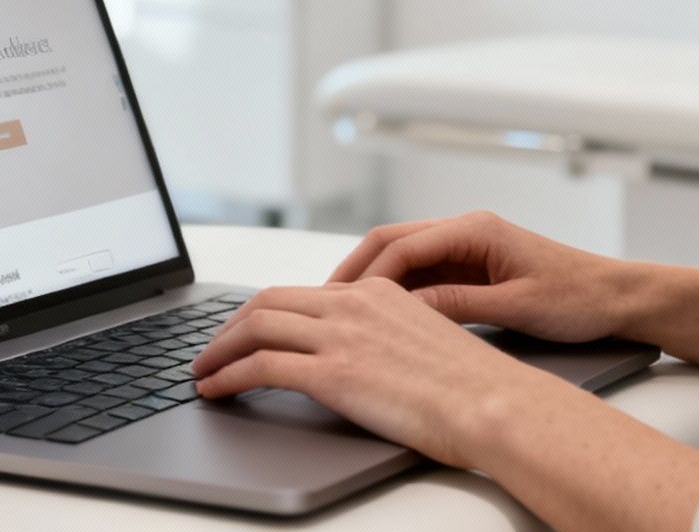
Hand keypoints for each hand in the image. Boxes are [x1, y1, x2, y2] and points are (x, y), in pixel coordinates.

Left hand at [189, 279, 568, 468]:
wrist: (497, 405)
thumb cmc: (476, 389)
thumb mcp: (428, 340)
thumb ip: (388, 336)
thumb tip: (362, 358)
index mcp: (378, 293)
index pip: (302, 292)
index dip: (263, 312)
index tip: (244, 331)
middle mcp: (354, 304)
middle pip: (267, 302)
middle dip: (229, 327)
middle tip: (210, 350)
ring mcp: (341, 335)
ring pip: (254, 327)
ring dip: (218, 350)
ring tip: (201, 372)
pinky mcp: (333, 372)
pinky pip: (260, 367)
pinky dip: (227, 376)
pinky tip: (214, 390)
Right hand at [329, 211, 637, 342]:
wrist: (618, 297)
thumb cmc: (579, 298)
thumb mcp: (516, 306)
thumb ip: (458, 304)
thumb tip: (405, 309)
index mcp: (475, 229)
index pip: (401, 245)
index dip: (365, 274)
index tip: (339, 301)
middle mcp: (466, 230)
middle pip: (392, 242)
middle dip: (354, 270)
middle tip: (322, 301)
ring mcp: (468, 247)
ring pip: (403, 256)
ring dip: (372, 280)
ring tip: (341, 310)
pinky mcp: (472, 266)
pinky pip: (422, 273)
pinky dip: (396, 290)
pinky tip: (381, 315)